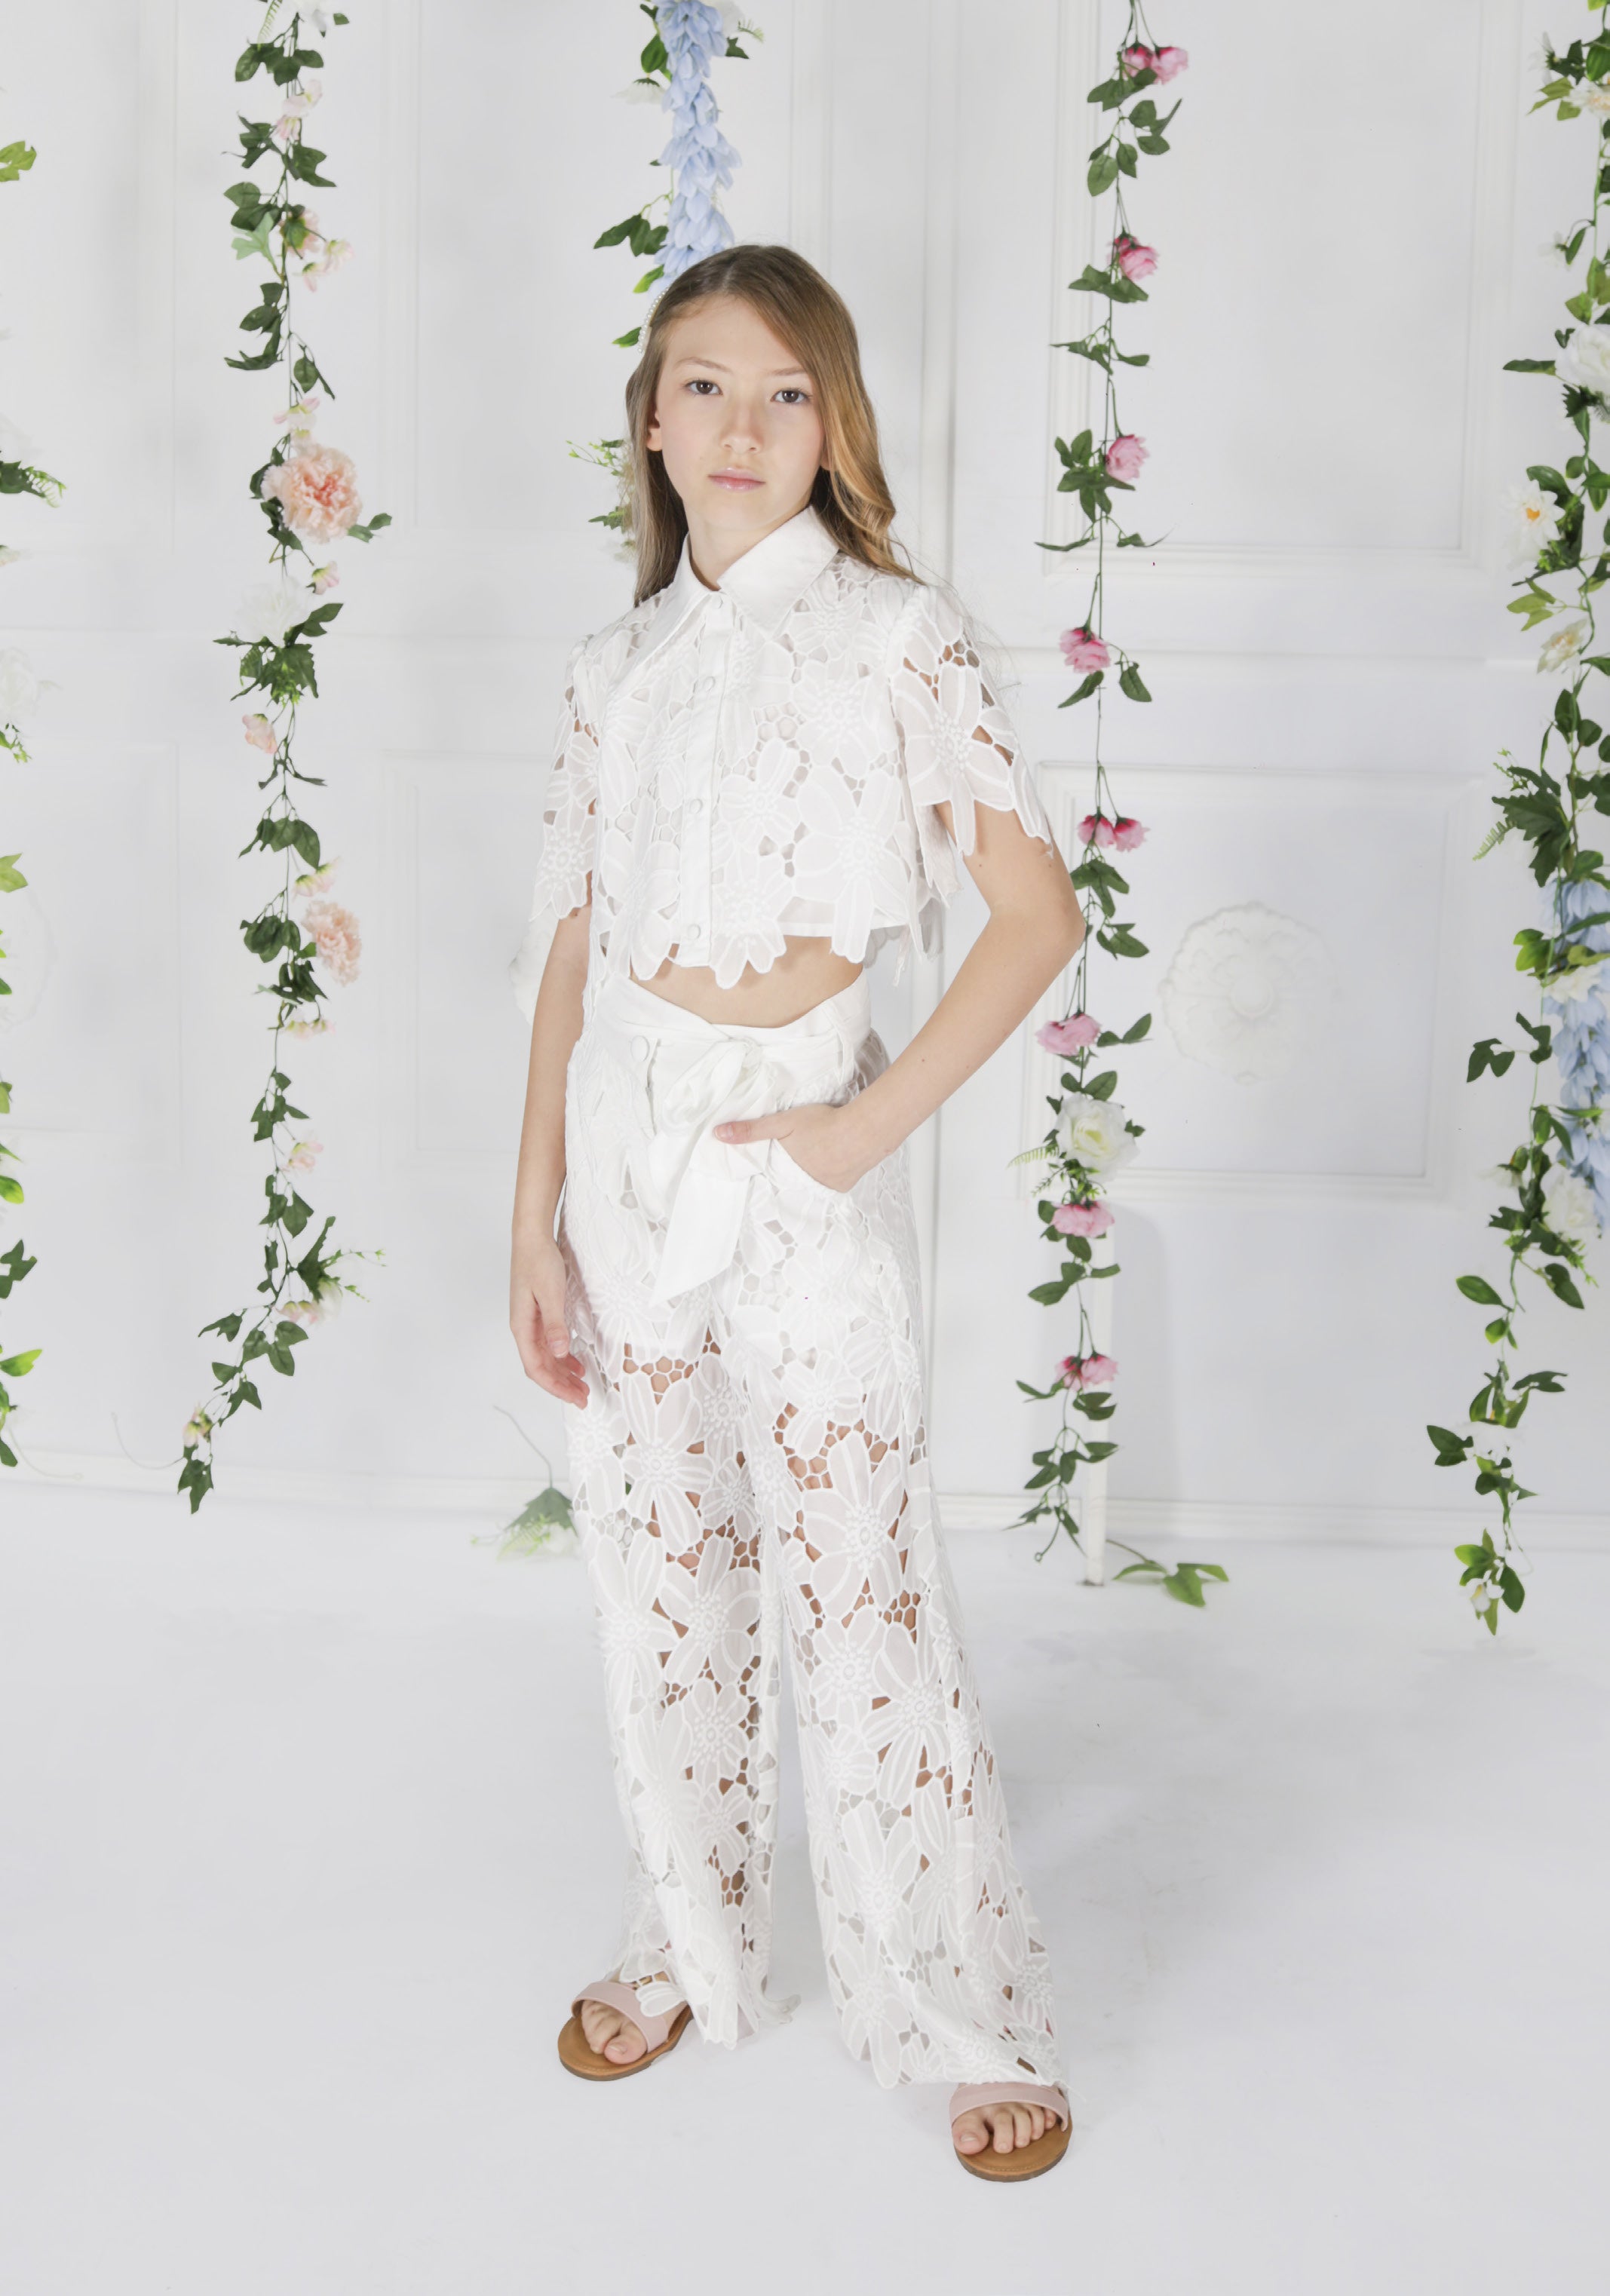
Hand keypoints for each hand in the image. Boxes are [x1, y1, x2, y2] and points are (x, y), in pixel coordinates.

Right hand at [510, 1231, 588, 1405]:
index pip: (536, 1367)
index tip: (573, 1397)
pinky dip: (562, 1357)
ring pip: (546, 1357)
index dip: (554, 1386)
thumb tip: (559, 1353)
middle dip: (560, 1385)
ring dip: (562, 1373)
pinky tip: (575, 1361)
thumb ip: (555, 1324)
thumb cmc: (538, 1261)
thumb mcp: (551, 1293)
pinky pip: (549, 1344)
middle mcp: (524, 1328)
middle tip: (583, 1397)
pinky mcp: (539, 1315)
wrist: (532, 1238)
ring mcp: (531, 1322)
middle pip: (541, 1367)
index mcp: (522, 1326)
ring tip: (581, 1385)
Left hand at [711, 1101, 864, 1192]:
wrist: (863, 1131)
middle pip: (794, 1177)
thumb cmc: (822, 1123)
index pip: (774, 1172)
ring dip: (816, 1169)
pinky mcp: (844, 1186)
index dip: (776, 1163)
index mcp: (786, 1171)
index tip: (780, 1155)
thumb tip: (719, 1135)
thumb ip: (752, 1130)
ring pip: (814, 1180)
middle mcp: (804, 1185)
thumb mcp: (782, 1122)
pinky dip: (833, 1172)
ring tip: (822, 1151)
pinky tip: (837, 1157)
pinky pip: (833, 1181)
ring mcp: (825, 1188)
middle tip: (806, 1148)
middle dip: (796, 1166)